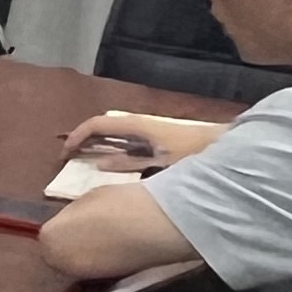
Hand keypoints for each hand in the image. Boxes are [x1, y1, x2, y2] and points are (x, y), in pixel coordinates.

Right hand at [58, 109, 210, 163]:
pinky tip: (113, 167)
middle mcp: (139, 125)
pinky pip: (128, 144)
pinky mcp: (158, 141)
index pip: (96, 124)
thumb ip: (129, 164)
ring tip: (84, 163)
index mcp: (137, 126)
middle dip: (84, 141)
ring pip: (115, 136)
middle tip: (70, 160)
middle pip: (103, 128)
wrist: (228, 148)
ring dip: (98, 147)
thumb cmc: (194, 152)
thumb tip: (99, 165)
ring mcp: (149, 132)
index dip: (77, 136)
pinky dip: (115, 153)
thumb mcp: (160, 163)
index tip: (64, 154)